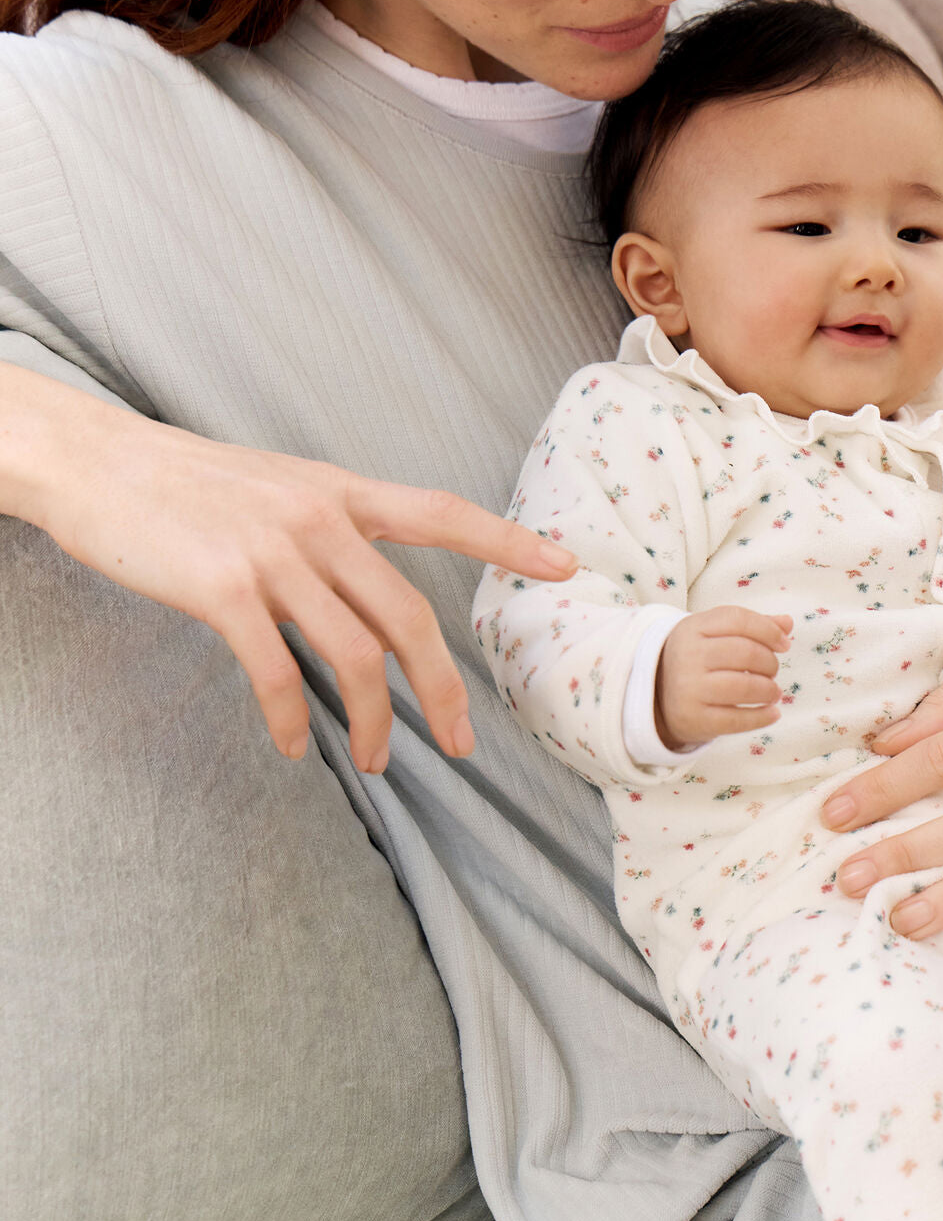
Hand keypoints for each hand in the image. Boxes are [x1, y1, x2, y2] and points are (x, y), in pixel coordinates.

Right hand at [27, 389, 574, 772]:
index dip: (508, 541)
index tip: (567, 564)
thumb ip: (335, 532)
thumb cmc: (191, 485)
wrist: (97, 462)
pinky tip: (291, 745)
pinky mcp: (222, 587)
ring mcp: (273, 552)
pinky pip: (276, 670)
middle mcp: (321, 518)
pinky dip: (290, 718)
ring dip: (372, 720)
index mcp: (342, 492)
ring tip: (373, 758)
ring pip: (354, 654)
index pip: (442, 513)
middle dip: (443, 689)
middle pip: (410, 615)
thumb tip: (371, 594)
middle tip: (458, 743)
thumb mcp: (281, 488)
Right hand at [656, 607, 792, 747]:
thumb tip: (787, 622)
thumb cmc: (698, 660)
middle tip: (772, 671)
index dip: (768, 630)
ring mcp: (689, 688)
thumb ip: (752, 626)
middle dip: (770, 662)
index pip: (737, 619)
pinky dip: (762, 717)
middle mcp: (688, 655)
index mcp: (692, 628)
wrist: (658, 696)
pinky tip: (772, 713)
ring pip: (744, 686)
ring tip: (773, 692)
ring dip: (769, 690)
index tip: (784, 644)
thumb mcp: (715, 635)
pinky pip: (737, 719)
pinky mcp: (694, 718)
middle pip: (745, 652)